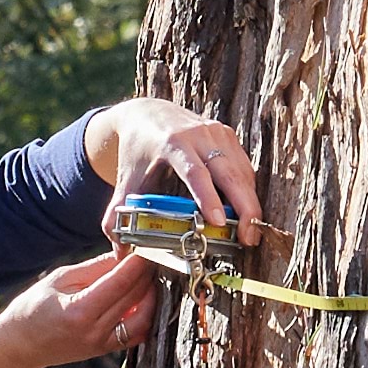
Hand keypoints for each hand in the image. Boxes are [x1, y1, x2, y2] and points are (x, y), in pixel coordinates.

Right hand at [0, 251, 159, 367]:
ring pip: (143, 317)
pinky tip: (141, 299)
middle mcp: (94, 330)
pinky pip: (137, 333)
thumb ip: (95, 268)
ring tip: (147, 276)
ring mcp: (102, 344)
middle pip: (135, 297)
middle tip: (151, 255)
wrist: (21, 345)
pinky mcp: (106, 349)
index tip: (149, 246)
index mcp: (79, 310)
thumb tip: (124, 253)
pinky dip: (145, 315)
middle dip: (146, 273)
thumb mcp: (60, 278)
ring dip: (150, 295)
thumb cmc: (33, 308)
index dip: (138, 262)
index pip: (120, 282)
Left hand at [92, 98, 262, 245]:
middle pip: (228, 173)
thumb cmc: (137, 150)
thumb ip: (117, 215)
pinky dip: (248, 191)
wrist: (147, 113)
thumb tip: (119, 253)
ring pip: (241, 172)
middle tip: (247, 238)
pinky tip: (246, 213)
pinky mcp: (228, 135)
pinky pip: (244, 167)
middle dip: (243, 207)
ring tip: (250, 233)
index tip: (217, 223)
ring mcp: (217, 133)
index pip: (195, 173)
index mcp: (171, 143)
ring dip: (250, 203)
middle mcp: (199, 135)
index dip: (208, 198)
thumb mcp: (126, 179)